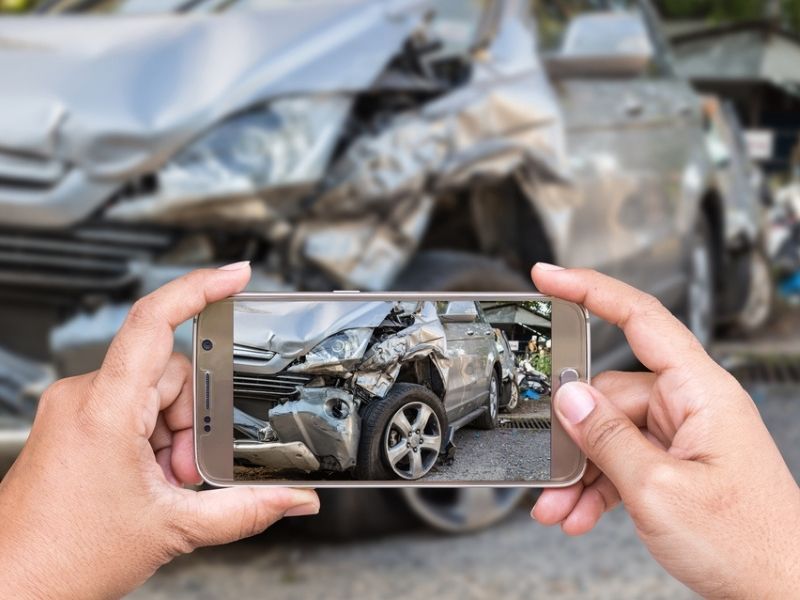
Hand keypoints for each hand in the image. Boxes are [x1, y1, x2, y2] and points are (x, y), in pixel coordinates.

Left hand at [0, 263, 318, 599]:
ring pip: (154, 395)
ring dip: (175, 436)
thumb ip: (246, 509)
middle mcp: (83, 397)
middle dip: (194, 421)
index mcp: (104, 409)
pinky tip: (150, 479)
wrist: (12, 587)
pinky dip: (153, 439)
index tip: (235, 275)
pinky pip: (131, 410)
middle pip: (170, 373)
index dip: (200, 288)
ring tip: (164, 484)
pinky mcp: (73, 424)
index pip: (154, 321)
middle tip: (187, 470)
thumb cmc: (63, 559)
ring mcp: (75, 410)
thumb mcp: (172, 529)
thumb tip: (294, 498)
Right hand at [531, 264, 799, 598]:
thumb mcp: (657, 489)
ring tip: (561, 506)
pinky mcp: (678, 461)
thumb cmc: (747, 544)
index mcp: (701, 392)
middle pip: (611, 392)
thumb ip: (606, 435)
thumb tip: (569, 396)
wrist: (783, 592)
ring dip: (582, 470)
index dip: (590, 289)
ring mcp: (685, 434)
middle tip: (549, 467)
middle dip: (574, 434)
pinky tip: (580, 513)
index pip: (641, 317)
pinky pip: (625, 458)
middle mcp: (693, 404)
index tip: (551, 277)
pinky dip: (599, 485)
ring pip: (612, 432)